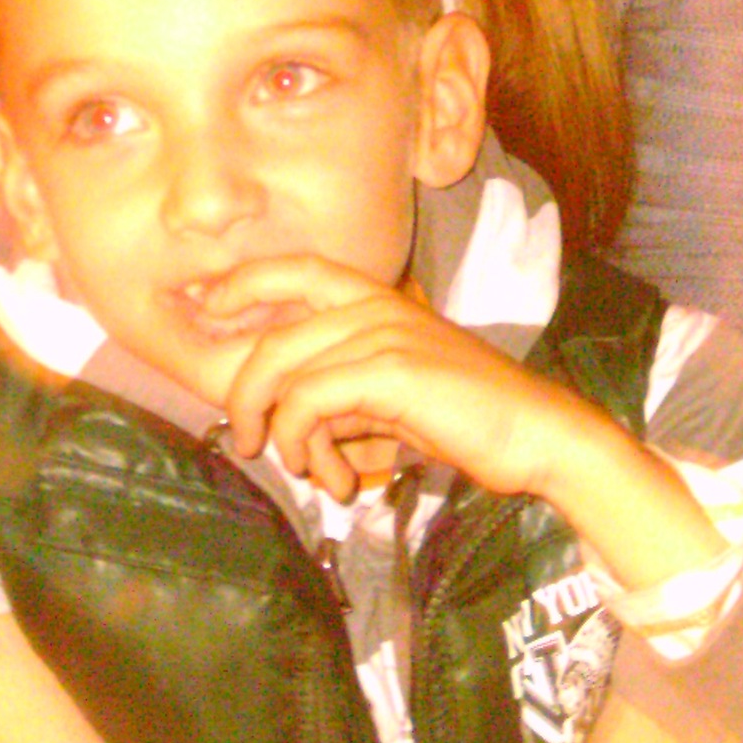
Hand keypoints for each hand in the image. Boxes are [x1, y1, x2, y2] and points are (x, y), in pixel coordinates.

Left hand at [211, 256, 590, 504]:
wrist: (535, 432)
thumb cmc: (466, 418)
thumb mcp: (392, 396)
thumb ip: (341, 395)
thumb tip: (288, 425)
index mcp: (376, 298)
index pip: (293, 267)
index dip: (241, 283)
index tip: (207, 311)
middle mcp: (374, 304)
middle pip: (271, 337)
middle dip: (244, 395)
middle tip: (245, 439)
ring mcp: (381, 332)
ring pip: (283, 373)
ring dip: (279, 433)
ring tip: (305, 468)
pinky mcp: (389, 370)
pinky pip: (308, 403)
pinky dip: (304, 444)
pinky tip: (331, 474)